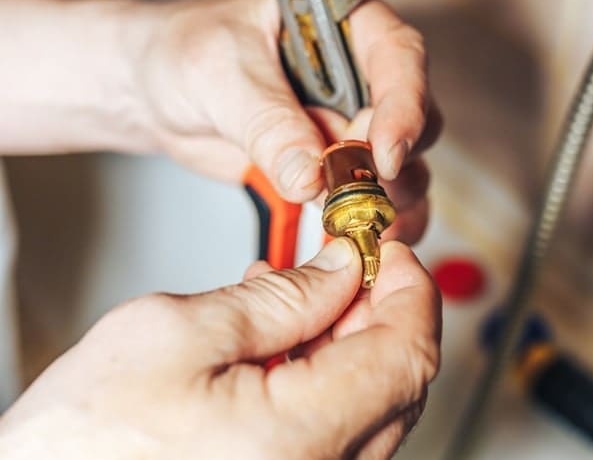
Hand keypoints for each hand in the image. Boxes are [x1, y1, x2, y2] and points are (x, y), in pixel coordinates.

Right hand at [0, 239, 440, 459]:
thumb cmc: (79, 443)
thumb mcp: (175, 332)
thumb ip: (278, 297)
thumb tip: (340, 269)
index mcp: (301, 438)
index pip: (407, 353)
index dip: (411, 290)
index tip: (391, 252)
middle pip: (399, 379)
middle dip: (381, 309)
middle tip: (348, 265)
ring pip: (373, 403)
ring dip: (353, 338)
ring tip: (305, 293)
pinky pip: (338, 429)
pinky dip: (326, 375)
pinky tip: (288, 340)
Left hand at [132, 0, 440, 202]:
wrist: (155, 93)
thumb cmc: (183, 53)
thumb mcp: (221, 75)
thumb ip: (269, 124)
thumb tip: (311, 177)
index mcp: (343, 24)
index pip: (399, 56)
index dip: (403, 106)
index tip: (383, 154)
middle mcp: (359, 73)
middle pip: (416, 118)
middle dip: (387, 164)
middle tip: (348, 192)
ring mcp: (350, 122)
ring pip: (404, 166)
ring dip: (384, 200)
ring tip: (344, 218)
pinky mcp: (335, 165)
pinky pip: (375, 199)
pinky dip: (370, 223)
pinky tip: (352, 236)